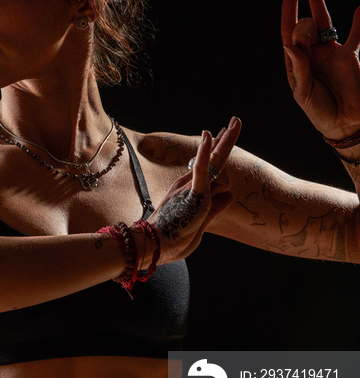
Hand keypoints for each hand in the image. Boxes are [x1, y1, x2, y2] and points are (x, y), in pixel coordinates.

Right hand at [147, 117, 240, 264]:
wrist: (154, 246)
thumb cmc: (173, 240)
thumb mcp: (201, 224)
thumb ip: (215, 209)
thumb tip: (230, 195)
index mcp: (190, 191)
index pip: (209, 167)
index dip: (218, 150)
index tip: (222, 133)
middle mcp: (189, 184)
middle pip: (215, 157)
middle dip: (227, 138)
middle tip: (236, 119)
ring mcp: (190, 186)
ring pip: (219, 176)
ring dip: (216, 194)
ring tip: (196, 211)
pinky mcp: (192, 191)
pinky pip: (202, 168)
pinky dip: (205, 152)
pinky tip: (208, 134)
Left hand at [282, 0, 359, 139]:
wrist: (344, 122)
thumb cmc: (320, 111)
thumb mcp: (304, 93)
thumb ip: (300, 69)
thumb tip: (290, 46)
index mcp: (296, 64)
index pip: (288, 35)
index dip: (288, 15)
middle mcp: (311, 55)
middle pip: (304, 28)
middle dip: (304, 26)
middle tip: (309, 32)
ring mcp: (331, 53)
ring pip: (324, 25)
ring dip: (319, 8)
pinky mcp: (350, 56)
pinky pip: (356, 35)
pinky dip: (359, 22)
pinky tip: (359, 9)